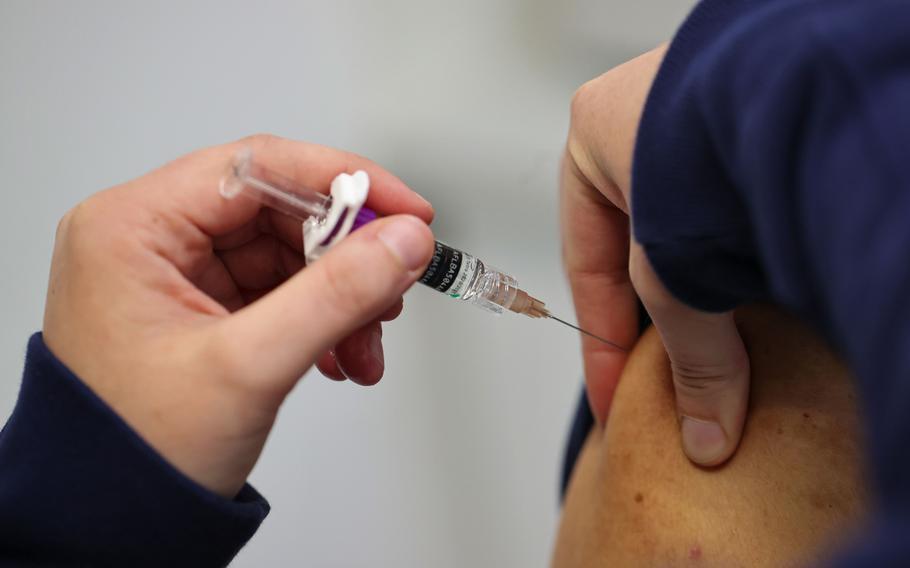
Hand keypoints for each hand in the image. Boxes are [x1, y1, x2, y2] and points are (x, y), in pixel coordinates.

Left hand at [43, 134, 435, 495]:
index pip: (258, 167)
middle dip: (345, 256)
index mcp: (133, 228)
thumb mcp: (249, 366)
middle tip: (391, 287)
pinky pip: (278, 290)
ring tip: (364, 345)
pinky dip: (319, 319)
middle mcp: (149, 239)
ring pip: (287, 253)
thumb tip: (403, 242)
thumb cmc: (136, 450)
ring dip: (339, 297)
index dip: (342, 181)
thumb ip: (336, 295)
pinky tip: (340, 355)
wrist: (111, 521)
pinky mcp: (199, 306)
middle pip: (279, 211)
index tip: (403, 209)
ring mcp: (175, 273)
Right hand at [561, 47, 749, 465]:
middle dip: (658, 315)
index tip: (614, 399)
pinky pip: (740, 204)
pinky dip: (748, 250)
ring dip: (707, 284)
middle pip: (641, 245)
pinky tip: (765, 289)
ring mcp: (705, 110)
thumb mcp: (674, 271)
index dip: (599, 343)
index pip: (586, 262)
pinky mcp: (760, 116)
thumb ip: (689, 354)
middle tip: (669, 378)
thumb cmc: (702, 145)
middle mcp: (645, 116)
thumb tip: (706, 436)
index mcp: (592, 135)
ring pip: (694, 225)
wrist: (793, 82)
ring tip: (725, 341)